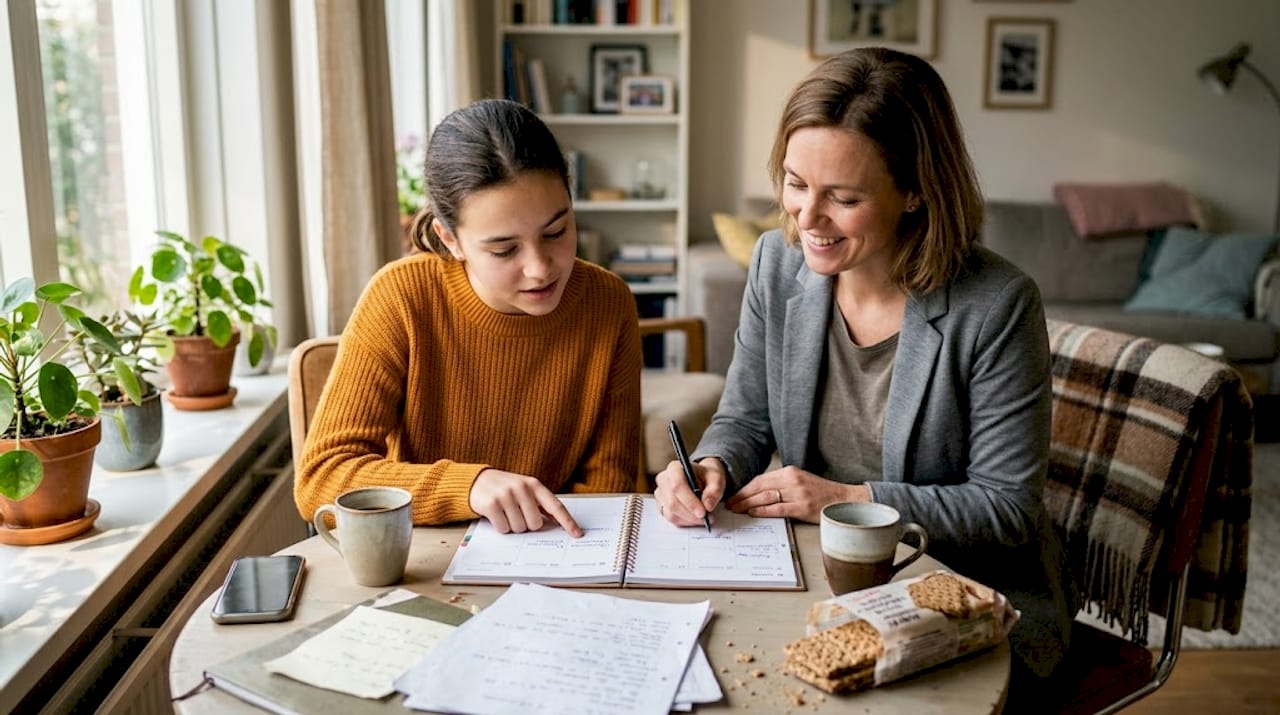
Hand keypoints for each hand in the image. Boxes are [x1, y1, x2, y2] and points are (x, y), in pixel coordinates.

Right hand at [469, 469, 582, 536]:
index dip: (567, 522)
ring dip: (513, 526)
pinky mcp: (492, 504)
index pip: (555, 506)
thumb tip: (558, 525)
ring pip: (519, 528)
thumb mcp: (525, 490)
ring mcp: (506, 495)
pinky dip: (501, 527)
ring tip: (506, 513)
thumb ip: (540, 504)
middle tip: (518, 515)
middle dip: (527, 525)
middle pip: (535, 524)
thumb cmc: (506, 489)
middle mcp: (522, 488)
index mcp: (534, 485)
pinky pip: (504, 529)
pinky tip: (497, 515)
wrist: (477, 481)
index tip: (577, 534)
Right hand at [654, 457, 726, 526]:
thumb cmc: (707, 476)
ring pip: (671, 513)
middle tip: (707, 518)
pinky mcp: (662, 506)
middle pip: (673, 502)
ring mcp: (660, 494)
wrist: (702, 478)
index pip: (677, 485)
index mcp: (675, 468)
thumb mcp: (716, 478)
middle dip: (691, 514)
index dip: (689, 501)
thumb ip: (714, 490)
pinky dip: (685, 522)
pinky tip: (695, 518)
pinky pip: (671, 519)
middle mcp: (663, 480)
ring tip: (703, 518)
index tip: (703, 512)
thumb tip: (708, 506)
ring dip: (689, 520)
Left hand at [724, 465, 870, 522]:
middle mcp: (792, 480)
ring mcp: (798, 493)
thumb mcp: (799, 482)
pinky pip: (777, 509)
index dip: (745, 488)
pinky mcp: (802, 507)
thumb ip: (781, 485)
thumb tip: (757, 494)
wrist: (844, 501)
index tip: (733, 495)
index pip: (761, 479)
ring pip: (765, 497)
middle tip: (729, 504)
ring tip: (736, 510)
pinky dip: (762, 511)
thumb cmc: (820, 493)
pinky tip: (752, 513)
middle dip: (742, 496)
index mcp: (790, 472)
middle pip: (760, 487)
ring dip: (747, 504)